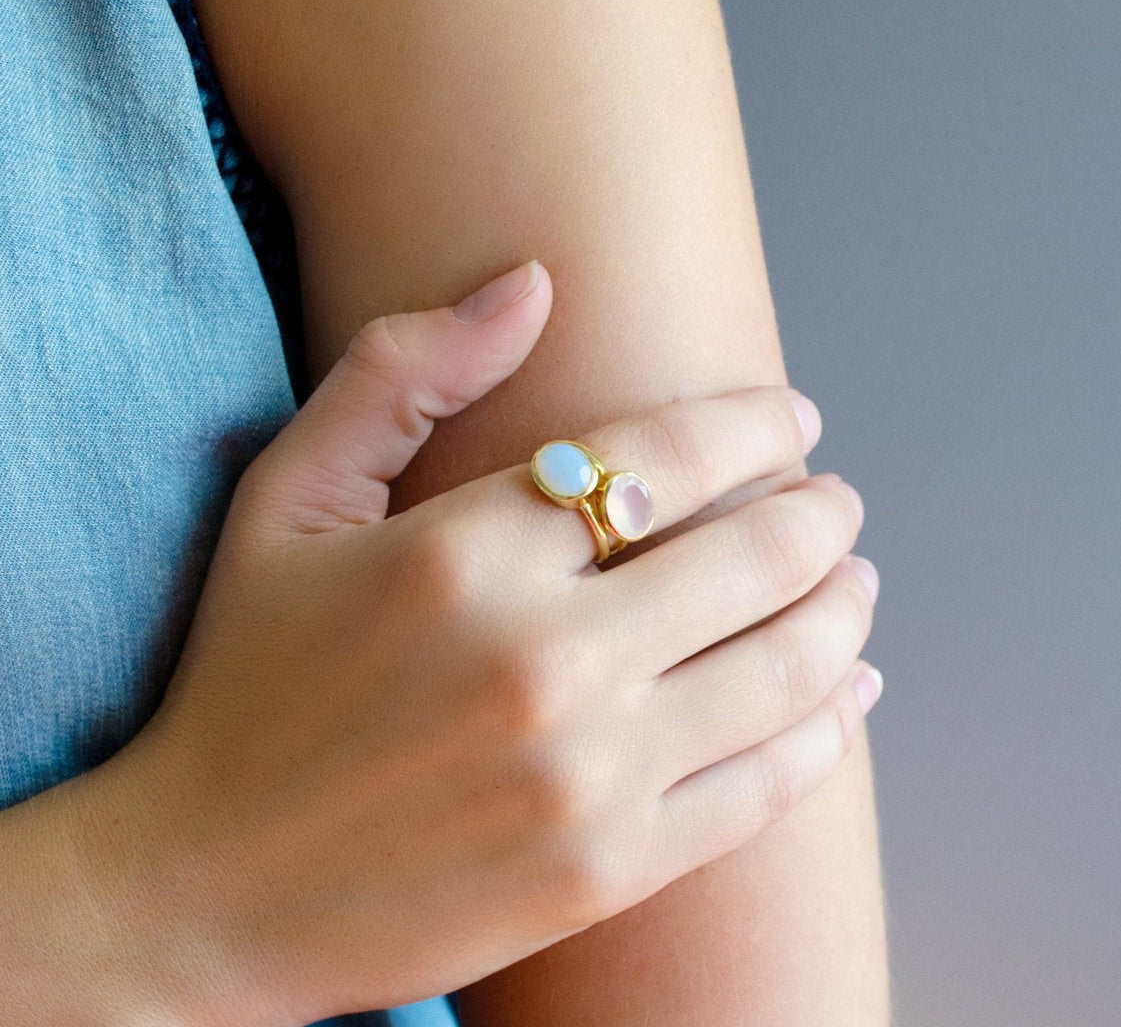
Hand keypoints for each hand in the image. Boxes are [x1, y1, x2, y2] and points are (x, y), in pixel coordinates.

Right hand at [62, 260, 879, 1025]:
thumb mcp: (287, 500)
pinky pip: (768, 785)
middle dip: (822, 513)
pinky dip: (831, 725)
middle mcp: (545, 659)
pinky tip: (852, 687)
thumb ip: (402, 374)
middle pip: (757, 554)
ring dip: (846, 606)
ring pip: (789, 666)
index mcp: (466, 552)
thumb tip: (532, 283)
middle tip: (837, 500)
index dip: (757, 424)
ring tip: (857, 577)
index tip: (795, 418)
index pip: (669, 453)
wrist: (209, 892)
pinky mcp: (611, 869)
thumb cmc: (247, 681)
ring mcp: (590, 774)